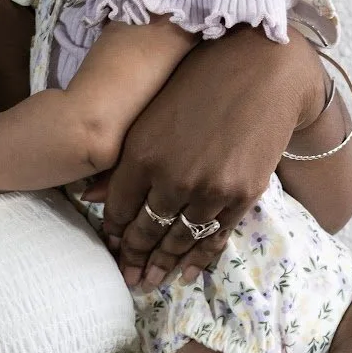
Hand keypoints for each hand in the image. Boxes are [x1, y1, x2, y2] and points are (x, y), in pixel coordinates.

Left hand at [88, 26, 319, 288]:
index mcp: (142, 154)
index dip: (115, 232)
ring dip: (165, 265)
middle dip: (136, 258)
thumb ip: (122, 160)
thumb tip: (89, 197)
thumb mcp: (150, 115)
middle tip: (130, 279)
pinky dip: (199, 257)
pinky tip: (187, 272)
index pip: (119, 209)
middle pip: (147, 231)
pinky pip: (215, 236)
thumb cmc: (198, 81)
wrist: (262, 69)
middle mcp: (172, 178)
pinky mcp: (243, 194)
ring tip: (152, 283)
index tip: (114, 246)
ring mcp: (209, 189)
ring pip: (180, 240)